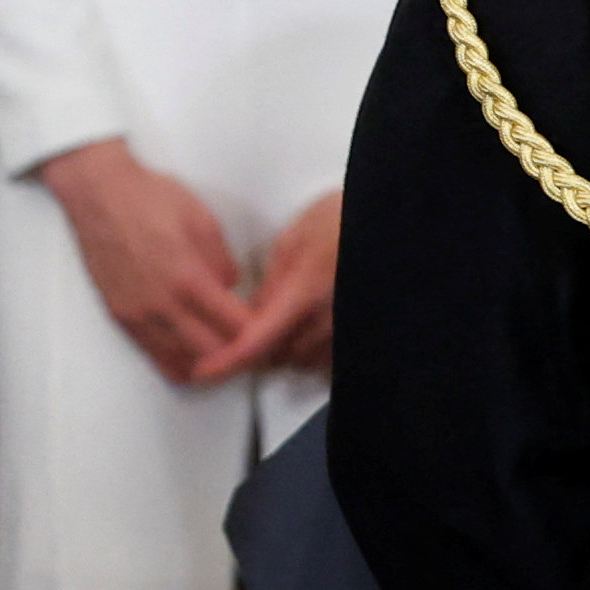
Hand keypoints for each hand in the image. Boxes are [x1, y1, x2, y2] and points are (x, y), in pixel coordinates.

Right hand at [36, 141, 248, 384]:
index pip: (235, 327)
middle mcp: (162, 305)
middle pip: (213, 354)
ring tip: (222, 346)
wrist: (99, 194)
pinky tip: (193, 351)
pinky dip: (180, 360)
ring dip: (208, 360)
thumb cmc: (148, 199)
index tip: (263, 323)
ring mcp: (139, 315)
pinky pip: (156, 356)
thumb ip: (223, 262)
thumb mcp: (203, 221)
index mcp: (188, 278)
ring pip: (184, 363)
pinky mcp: (121, 317)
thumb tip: (230, 288)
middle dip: (236, 349)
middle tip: (247, 338)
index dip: (256, 329)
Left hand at [194, 190, 341, 381]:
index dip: (228, 360)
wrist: (382, 220)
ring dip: (286, 347)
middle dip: (259, 346)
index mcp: (304, 291)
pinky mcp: (357, 335)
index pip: (258, 340)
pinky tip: (312, 322)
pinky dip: (310, 348)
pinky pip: (326, 358)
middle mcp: (327, 318)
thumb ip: (271, 281)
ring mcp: (346, 330)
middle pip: (277, 356)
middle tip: (258, 319)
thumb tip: (253, 313)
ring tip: (291, 312)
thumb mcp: (295, 238)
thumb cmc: (342, 219)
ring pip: (301, 360)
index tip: (207, 371)